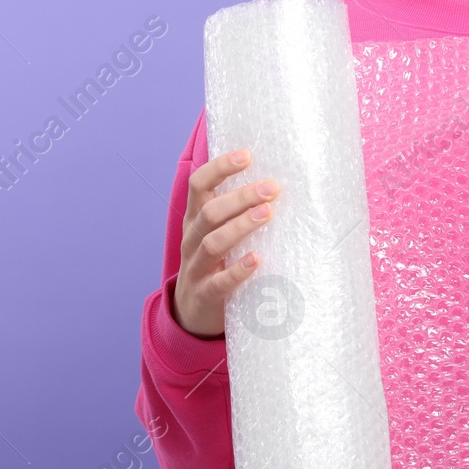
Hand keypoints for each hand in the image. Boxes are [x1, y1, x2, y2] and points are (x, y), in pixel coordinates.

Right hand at [173, 148, 279, 337]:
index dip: (219, 168)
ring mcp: (196, 268)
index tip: (246, 155)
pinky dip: (237, 270)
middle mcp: (191, 239)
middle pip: (210, 212)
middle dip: (241, 197)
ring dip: (240, 226)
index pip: (199, 185)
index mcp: (195, 219)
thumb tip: (277, 179)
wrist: (192, 313)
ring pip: (212, 243)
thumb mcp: (216, 232)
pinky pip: (219, 282)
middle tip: (272, 187)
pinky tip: (256, 259)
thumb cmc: (215, 262)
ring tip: (267, 213)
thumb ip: (235, 211)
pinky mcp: (205, 295)